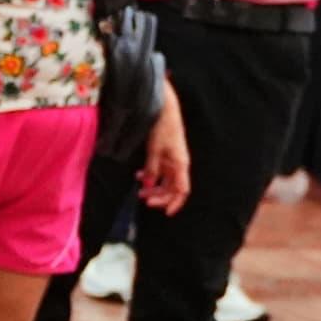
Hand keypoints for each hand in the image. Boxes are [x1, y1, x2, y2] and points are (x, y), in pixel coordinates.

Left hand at [140, 79, 192, 210]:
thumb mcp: (154, 150)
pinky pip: (160, 171)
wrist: (164, 107)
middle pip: (172, 188)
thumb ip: (151, 168)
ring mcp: (172, 159)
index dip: (175, 203)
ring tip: (138, 190)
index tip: (165, 213)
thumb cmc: (162, 127)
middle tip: (143, 198)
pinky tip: (138, 175)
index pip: (182, 190)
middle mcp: (179, 164)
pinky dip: (150, 175)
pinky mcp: (166, 154)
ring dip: (153, 187)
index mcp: (180, 164)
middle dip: (158, 196)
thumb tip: (147, 184)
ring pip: (164, 181)